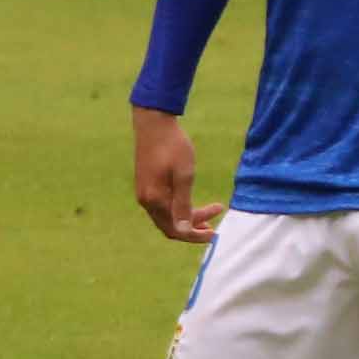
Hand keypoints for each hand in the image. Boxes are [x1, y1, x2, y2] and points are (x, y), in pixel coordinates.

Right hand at [132, 107, 225, 243]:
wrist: (153, 122)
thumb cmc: (172, 146)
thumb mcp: (184, 175)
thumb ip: (184, 204)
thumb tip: (184, 230)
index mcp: (154, 200)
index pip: (174, 230)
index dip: (194, 236)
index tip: (214, 233)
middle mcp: (146, 200)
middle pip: (169, 226)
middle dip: (192, 228)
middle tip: (214, 226)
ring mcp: (144, 192)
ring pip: (166, 216)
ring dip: (186, 218)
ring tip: (208, 215)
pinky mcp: (146, 183)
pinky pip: (162, 205)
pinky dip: (178, 208)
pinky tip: (190, 202)